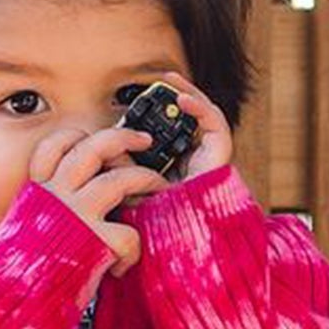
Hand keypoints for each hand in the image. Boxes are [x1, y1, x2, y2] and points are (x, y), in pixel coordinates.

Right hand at [27, 122, 162, 276]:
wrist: (13, 298)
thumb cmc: (22, 273)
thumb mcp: (25, 231)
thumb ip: (44, 212)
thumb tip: (69, 201)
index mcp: (38, 191)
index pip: (55, 146)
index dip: (77, 137)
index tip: (91, 138)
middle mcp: (57, 195)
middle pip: (93, 148)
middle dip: (123, 137)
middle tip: (142, 140)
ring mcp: (77, 214)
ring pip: (121, 179)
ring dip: (146, 179)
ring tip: (158, 187)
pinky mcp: (96, 240)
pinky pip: (129, 233)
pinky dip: (133, 251)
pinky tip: (123, 266)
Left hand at [113, 69, 233, 222]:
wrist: (178, 244)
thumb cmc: (155, 225)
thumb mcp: (130, 190)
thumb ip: (122, 170)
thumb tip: (107, 148)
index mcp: (172, 170)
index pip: (165, 136)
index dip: (155, 118)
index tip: (134, 106)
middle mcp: (192, 163)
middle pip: (184, 123)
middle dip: (171, 101)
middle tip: (156, 85)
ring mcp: (208, 160)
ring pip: (201, 118)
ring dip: (186, 96)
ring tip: (169, 83)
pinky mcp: (221, 158)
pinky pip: (215, 124)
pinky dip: (200, 108)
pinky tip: (183, 99)